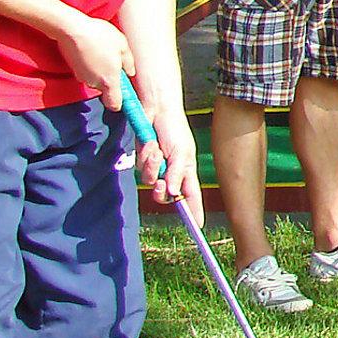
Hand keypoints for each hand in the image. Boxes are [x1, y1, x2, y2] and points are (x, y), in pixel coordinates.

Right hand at [58, 16, 134, 109]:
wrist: (72, 29)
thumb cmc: (100, 36)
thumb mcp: (122, 45)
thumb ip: (128, 63)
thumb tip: (129, 72)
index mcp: (109, 81)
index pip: (114, 105)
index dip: (120, 103)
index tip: (126, 96)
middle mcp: (94, 83)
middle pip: (105, 90)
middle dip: (111, 79)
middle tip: (115, 61)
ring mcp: (82, 77)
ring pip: (96, 79)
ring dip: (100, 70)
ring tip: (102, 51)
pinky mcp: (73, 69)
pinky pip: (87, 71)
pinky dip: (90, 65)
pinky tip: (92, 50)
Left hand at [145, 100, 201, 214]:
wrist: (156, 110)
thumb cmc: (174, 128)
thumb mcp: (181, 152)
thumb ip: (177, 173)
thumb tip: (173, 192)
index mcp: (187, 171)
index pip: (192, 197)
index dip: (194, 212)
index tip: (197, 227)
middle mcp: (172, 172)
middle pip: (166, 195)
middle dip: (161, 191)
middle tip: (160, 183)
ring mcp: (157, 167)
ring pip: (150, 182)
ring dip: (152, 166)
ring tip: (157, 150)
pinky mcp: (144, 160)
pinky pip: (141, 169)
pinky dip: (144, 157)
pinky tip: (150, 144)